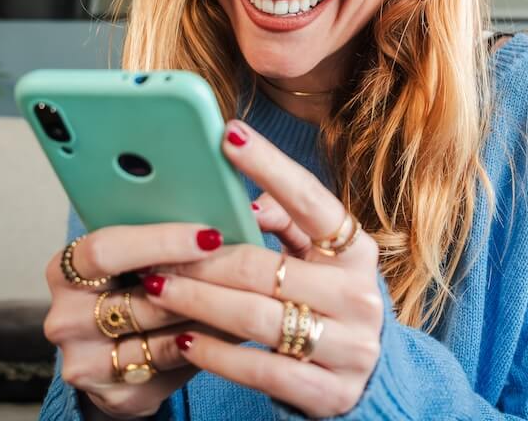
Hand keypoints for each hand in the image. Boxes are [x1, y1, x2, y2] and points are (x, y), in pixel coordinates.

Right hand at [42, 223, 229, 418]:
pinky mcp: (114, 394)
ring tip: (247, 293)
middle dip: (197, 282)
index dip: (161, 241)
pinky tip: (232, 324)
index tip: (210, 234)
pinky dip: (206, 341)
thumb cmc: (134, 286)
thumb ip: (170, 231)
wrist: (118, 350)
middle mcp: (66, 317)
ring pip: (161, 334)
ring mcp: (85, 361)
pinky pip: (172, 362)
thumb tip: (238, 210)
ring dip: (208, 312)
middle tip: (242, 268)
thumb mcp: (138, 253)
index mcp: (66, 270)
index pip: (105, 249)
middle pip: (138, 298)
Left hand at [145, 120, 382, 417]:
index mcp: (357, 251)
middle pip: (266, 267)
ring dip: (198, 303)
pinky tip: (185, 342)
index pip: (312, 200)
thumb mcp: (320, 262)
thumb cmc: (329, 306)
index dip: (270, 165)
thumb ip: (290, 224)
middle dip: (204, 260)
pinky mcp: (331, 392)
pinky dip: (217, 354)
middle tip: (157, 252)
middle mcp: (360, 295)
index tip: (228, 135)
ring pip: (257, 317)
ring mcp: (350, 346)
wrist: (371, 382)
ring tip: (156, 290)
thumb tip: (246, 198)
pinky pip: (261, 369)